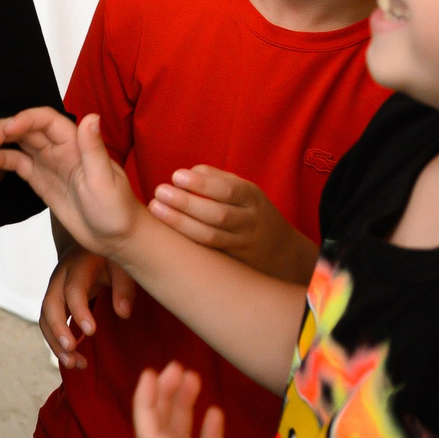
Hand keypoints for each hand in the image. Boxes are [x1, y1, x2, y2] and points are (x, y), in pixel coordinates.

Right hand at [0, 109, 144, 256]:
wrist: (116, 238)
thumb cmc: (117, 210)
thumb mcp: (105, 181)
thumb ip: (94, 149)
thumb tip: (91, 117)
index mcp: (76, 144)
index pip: (46, 120)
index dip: (25, 119)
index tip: (7, 129)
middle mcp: (61, 149)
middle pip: (27, 128)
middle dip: (3, 128)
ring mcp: (50, 164)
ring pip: (20, 143)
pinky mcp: (42, 181)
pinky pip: (19, 164)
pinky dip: (3, 160)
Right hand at [43, 250, 135, 369]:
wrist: (88, 247)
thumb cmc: (109, 259)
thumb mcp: (121, 266)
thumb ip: (124, 287)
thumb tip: (123, 313)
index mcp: (78, 265)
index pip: (73, 289)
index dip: (79, 310)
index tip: (92, 332)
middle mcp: (60, 277)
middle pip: (50, 304)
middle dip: (58, 329)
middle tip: (72, 350)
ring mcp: (54, 290)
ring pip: (45, 318)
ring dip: (55, 342)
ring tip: (73, 364)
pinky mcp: (54, 303)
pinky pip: (48, 324)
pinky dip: (57, 342)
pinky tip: (73, 358)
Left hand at [152, 166, 320, 283]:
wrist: (281, 251)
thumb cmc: (249, 210)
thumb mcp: (242, 189)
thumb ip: (215, 178)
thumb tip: (186, 174)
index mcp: (251, 197)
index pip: (228, 190)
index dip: (201, 184)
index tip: (175, 176)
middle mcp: (250, 221)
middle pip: (218, 214)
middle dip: (186, 203)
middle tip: (159, 192)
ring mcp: (243, 244)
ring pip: (211, 237)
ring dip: (181, 223)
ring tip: (156, 209)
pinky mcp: (234, 263)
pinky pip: (209, 253)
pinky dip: (188, 242)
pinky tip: (167, 232)